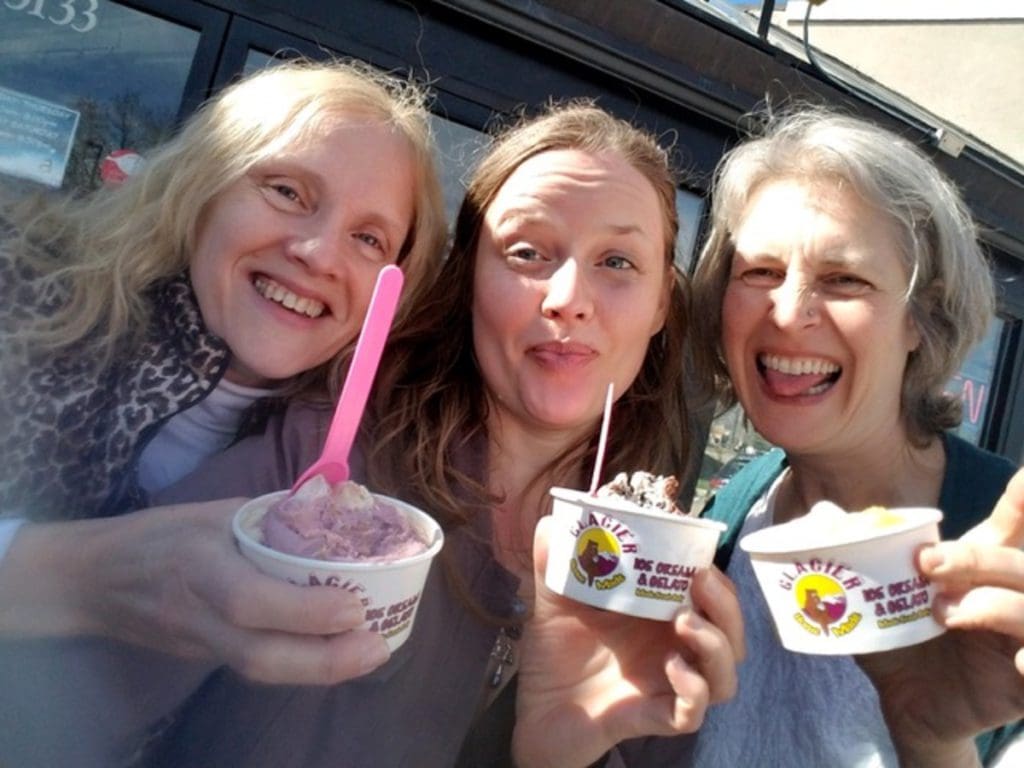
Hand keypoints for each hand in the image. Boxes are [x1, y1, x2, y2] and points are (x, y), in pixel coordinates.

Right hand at [0, 500, 389, 683]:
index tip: (354, 606)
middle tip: (378, 646)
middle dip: (325, 660)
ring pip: (260, 671)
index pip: (250, 600)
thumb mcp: (214, 512)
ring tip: (369, 654)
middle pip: (260, 656)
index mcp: (198, 565)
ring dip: (321, 670)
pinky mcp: (204, 658)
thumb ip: (272, 518)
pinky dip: (300, 666)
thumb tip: (339, 510)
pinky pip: (256, 669)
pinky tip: (336, 654)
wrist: (95, 580)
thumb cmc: (161, 534)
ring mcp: (198, 643)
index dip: (305, 610)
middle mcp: (198, 613)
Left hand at [512, 516, 744, 767]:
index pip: (709, 594)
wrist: (535, 710)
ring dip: (716, 644)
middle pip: (729, 630)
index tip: (698, 552)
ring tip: (685, 621)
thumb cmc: (556, 654)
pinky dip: (693, 689)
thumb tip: (549, 521)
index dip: (714, 574)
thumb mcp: (553, 601)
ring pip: (724, 674)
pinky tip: (673, 667)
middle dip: (726, 603)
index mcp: (660, 617)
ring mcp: (669, 686)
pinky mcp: (656, 718)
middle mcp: (674, 650)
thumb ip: (555, 563)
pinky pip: (693, 712)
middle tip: (700, 580)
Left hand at [858, 467, 1023, 766]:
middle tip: (928, 563)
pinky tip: (1015, 660)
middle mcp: (1012, 596)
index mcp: (982, 569)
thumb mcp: (876, 596)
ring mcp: (1021, 638)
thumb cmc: (897, 641)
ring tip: (945, 613)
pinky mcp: (1023, 682)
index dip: (1019, 503)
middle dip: (976, 557)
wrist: (905, 702)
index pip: (1011, 527)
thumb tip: (825, 515)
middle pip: (1019, 563)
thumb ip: (858, 557)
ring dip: (991, 604)